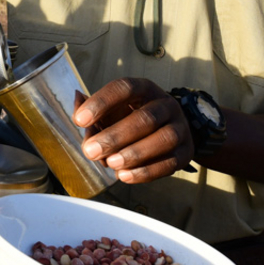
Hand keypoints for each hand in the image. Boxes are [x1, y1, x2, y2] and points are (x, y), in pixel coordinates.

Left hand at [72, 77, 192, 183]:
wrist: (171, 130)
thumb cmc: (133, 118)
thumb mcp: (114, 109)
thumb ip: (93, 111)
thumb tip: (77, 106)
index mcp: (144, 89)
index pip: (124, 88)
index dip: (102, 102)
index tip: (80, 120)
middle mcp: (165, 105)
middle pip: (145, 118)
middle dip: (115, 136)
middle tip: (91, 150)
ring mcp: (180, 128)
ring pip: (163, 139)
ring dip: (134, 153)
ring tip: (111, 164)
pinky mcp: (186, 152)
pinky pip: (170, 163)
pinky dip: (146, 172)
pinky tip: (125, 176)